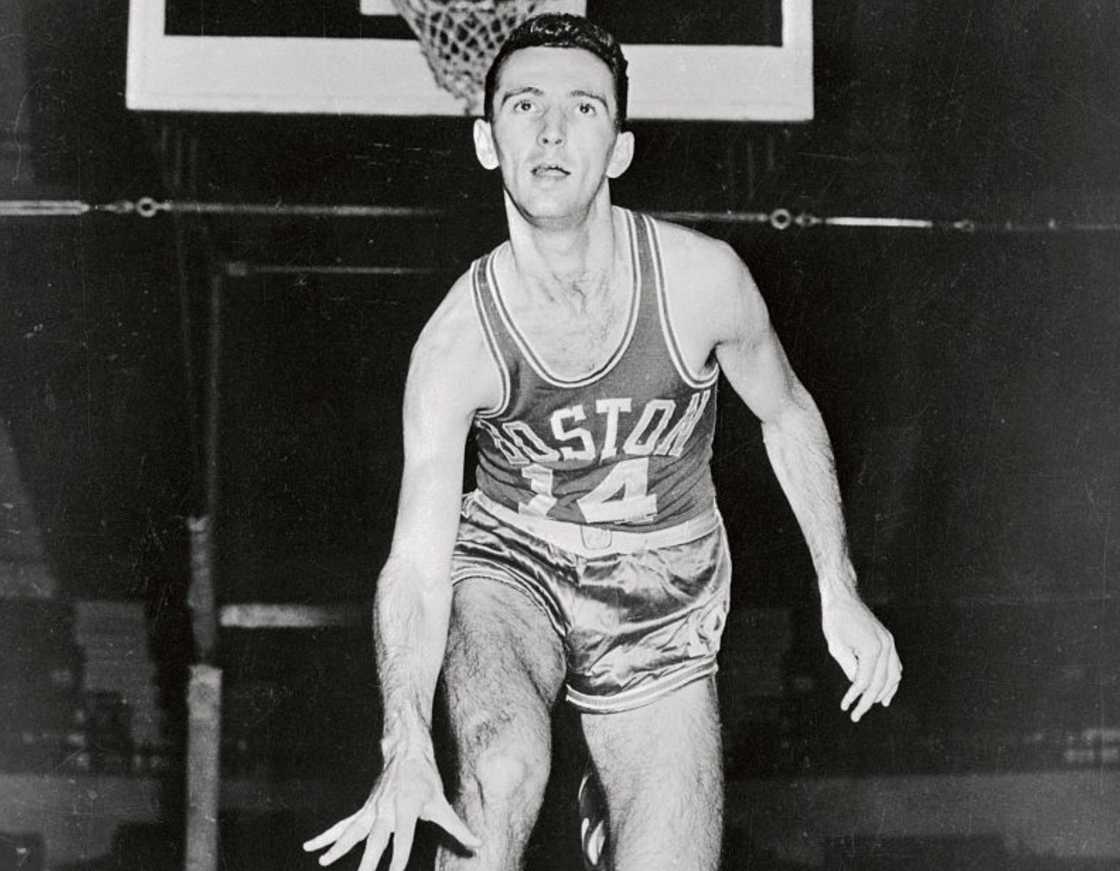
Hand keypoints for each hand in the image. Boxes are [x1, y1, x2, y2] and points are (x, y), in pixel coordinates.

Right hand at [302, 752, 480, 870]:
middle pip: (375, 839)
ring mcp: (372, 809)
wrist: (406, 753)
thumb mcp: (443, 802)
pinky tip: (311, 847)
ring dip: (338, 847)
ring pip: (353, 831)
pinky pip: (343, 824)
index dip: (399, 855)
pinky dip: (327, 836)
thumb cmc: (427, 780)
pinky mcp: (364, 810)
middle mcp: (386, 809)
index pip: (403, 837)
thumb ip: (457, 827)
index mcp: (406, 807)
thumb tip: (479, 843)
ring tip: (324, 862)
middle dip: (368, 860)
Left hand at [820, 592, 901, 722]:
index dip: (854, 696)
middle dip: (868, 700)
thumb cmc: (836, 620)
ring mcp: (890, 643)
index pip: (865, 681)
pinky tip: (887, 690)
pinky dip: (893, 679)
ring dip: (885, 693)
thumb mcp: (836, 647)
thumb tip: (858, 685)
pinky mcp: (889, 640)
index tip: (845, 706)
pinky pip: (896, 665)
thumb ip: (849, 668)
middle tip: (857, 714)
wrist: (843, 598)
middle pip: (880, 682)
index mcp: (872, 649)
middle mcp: (886, 646)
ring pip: (893, 676)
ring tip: (875, 705)